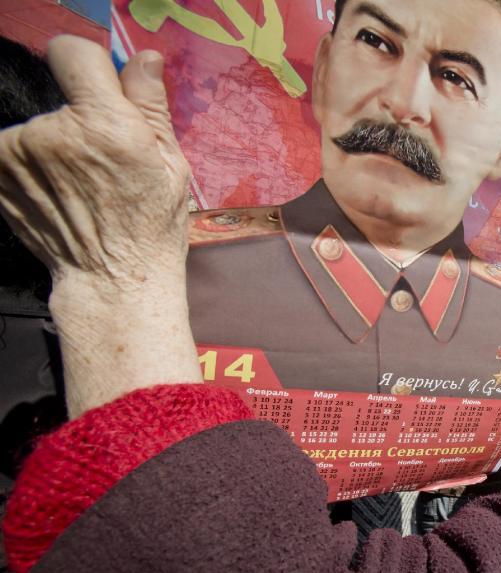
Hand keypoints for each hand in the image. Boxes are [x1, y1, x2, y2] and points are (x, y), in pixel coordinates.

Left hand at [0, 37, 200, 415]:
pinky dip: (33, 164)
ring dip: (54, 144)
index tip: (101, 90)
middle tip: (103, 160)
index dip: (89, 66)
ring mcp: (16, 154)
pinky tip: (57, 193)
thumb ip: (150, 105)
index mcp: (105, 126)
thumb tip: (141, 57)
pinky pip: (16, 148)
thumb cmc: (151, 224)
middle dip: (79, 118)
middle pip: (59, 96)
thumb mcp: (171, 163)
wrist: (112, 279)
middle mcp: (53, 134)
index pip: (72, 52)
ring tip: (80, 183)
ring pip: (38, 125)